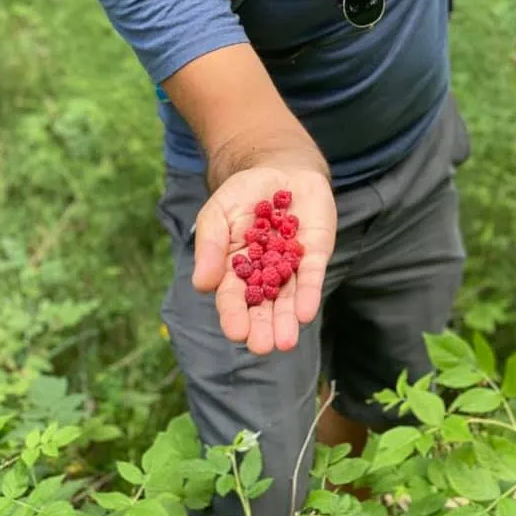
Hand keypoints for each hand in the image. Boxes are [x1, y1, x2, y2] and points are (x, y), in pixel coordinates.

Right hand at [191, 167, 335, 354]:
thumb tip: (201, 285)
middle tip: (262, 346)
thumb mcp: (218, 212)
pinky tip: (305, 313)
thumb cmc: (244, 193)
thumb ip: (210, 245)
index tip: (236, 331)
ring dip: (285, 320)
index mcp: (234, 267)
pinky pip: (311, 276)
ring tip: (284, 342)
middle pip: (261, 305)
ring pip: (287, 298)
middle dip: (262, 326)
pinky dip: (308, 294)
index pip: (232, 296)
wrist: (282, 169)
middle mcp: (263, 273)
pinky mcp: (314, 255)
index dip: (233, 314)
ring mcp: (290, 266)